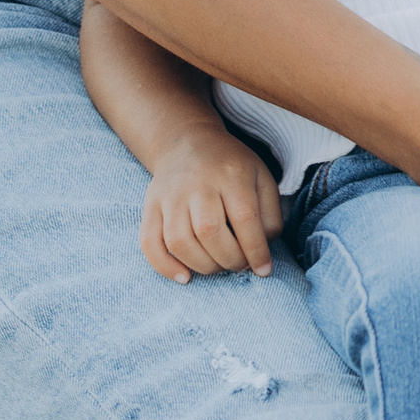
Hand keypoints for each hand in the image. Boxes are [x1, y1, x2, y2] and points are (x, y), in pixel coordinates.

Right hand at [141, 127, 282, 281]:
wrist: (188, 142)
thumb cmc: (231, 168)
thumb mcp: (261, 178)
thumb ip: (270, 214)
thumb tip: (263, 251)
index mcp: (231, 174)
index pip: (245, 218)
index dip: (256, 251)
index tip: (264, 269)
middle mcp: (198, 184)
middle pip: (210, 231)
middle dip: (229, 260)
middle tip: (239, 264)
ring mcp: (170, 196)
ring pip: (179, 241)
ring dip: (202, 266)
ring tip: (217, 266)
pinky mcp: (151, 207)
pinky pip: (149, 242)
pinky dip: (165, 266)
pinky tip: (184, 277)